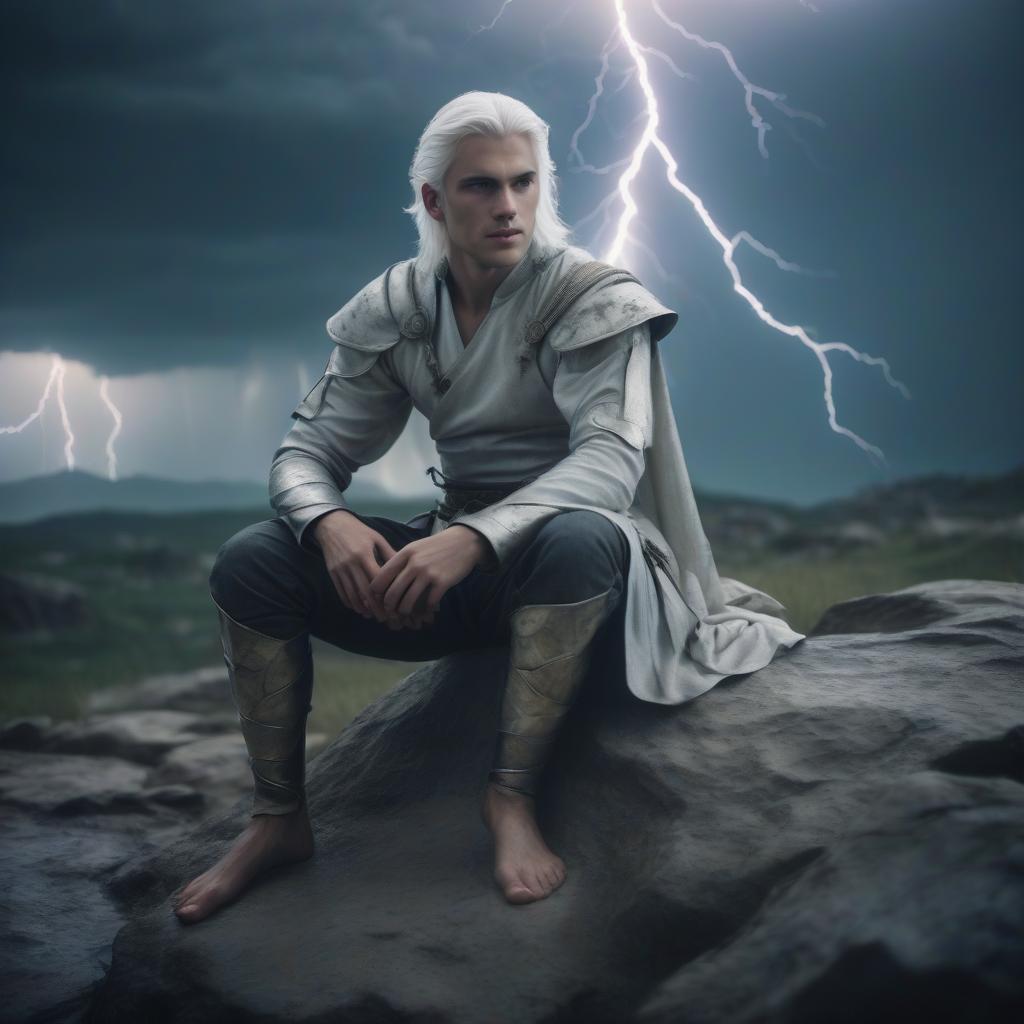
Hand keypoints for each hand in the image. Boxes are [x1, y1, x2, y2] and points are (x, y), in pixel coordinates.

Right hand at [313, 510, 432, 629]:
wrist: (332, 525)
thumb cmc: (358, 531)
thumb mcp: (376, 538)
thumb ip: (389, 553)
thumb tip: (405, 567)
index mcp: (364, 554)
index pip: (375, 580)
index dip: (384, 594)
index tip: (393, 604)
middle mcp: (351, 564)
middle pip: (364, 591)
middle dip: (375, 607)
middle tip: (385, 618)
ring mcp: (340, 569)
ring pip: (351, 594)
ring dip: (362, 608)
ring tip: (372, 615)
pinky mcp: (332, 573)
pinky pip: (341, 592)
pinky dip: (350, 602)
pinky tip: (358, 608)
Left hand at [369, 525, 487, 621]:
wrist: (464, 542)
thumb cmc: (436, 547)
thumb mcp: (415, 548)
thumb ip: (400, 562)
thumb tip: (382, 580)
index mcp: (405, 554)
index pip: (382, 577)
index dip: (376, 592)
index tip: (379, 598)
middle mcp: (414, 563)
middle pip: (393, 592)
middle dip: (389, 606)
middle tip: (391, 611)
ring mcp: (429, 573)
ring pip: (408, 601)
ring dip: (405, 611)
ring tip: (406, 613)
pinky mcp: (442, 582)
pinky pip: (429, 603)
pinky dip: (426, 609)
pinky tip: (426, 609)